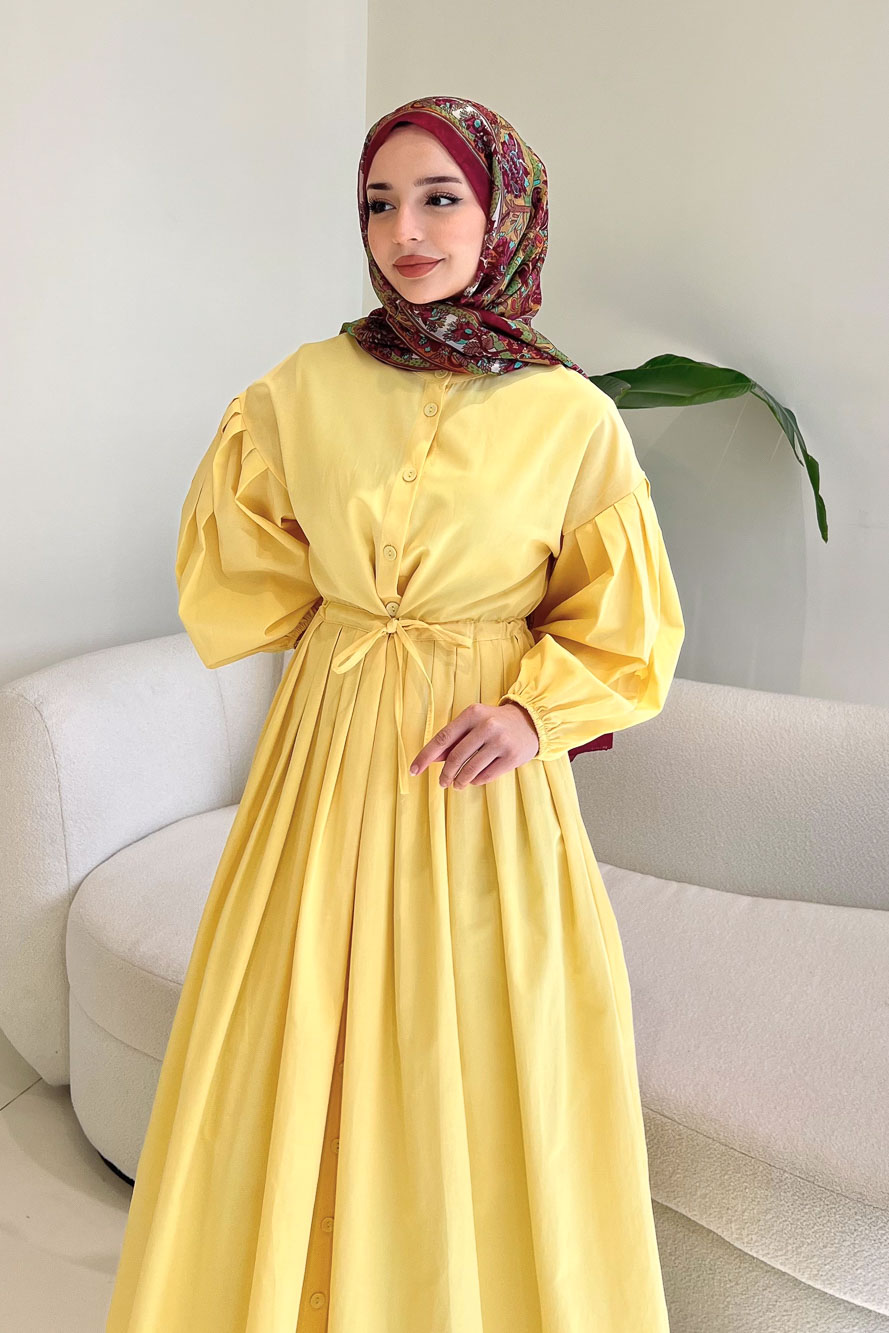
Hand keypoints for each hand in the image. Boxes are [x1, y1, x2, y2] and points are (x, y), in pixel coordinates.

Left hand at [410, 702, 539, 788]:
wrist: (530, 723)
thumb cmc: (494, 724)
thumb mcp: (473, 723)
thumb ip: (453, 739)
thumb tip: (430, 758)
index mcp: (472, 714)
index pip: (443, 738)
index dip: (425, 756)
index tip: (414, 770)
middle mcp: (487, 726)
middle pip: (456, 757)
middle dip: (445, 774)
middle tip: (442, 783)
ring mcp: (501, 742)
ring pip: (470, 770)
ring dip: (459, 781)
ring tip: (456, 784)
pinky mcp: (512, 757)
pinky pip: (486, 776)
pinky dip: (476, 781)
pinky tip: (474, 780)